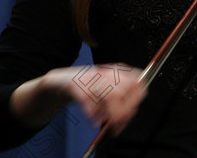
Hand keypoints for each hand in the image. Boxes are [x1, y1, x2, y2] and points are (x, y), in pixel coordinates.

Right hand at [16, 63, 146, 134]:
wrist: (60, 82)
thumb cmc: (87, 87)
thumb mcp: (108, 88)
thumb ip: (121, 98)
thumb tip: (131, 113)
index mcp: (116, 71)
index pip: (136, 82)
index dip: (136, 100)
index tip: (130, 114)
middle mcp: (105, 72)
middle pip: (124, 91)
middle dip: (123, 112)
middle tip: (117, 125)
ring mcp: (91, 77)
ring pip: (109, 95)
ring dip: (110, 114)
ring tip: (105, 123)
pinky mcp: (76, 86)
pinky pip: (88, 100)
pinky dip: (92, 113)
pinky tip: (93, 120)